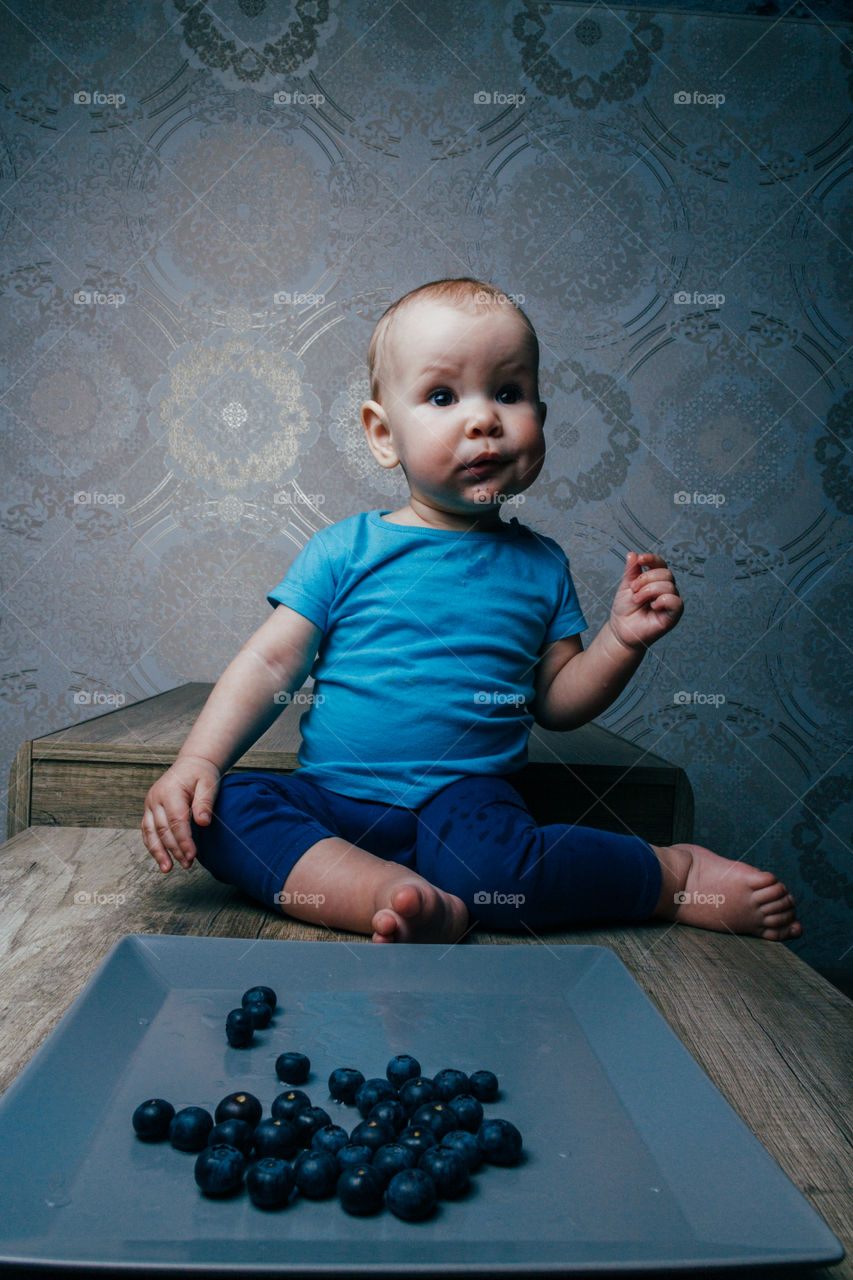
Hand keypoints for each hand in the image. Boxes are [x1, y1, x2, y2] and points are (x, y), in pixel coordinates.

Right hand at [142, 755, 220, 872]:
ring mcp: (150, 804)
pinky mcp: (149, 810)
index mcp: (170, 791)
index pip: (176, 821)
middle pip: (163, 829)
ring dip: (158, 852)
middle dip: (174, 849)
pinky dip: (153, 845)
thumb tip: (203, 822)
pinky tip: (161, 858)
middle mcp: (155, 798)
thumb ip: (205, 802)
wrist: (191, 764)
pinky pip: (147, 830)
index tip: (192, 855)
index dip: (183, 840)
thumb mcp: (208, 783)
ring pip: (150, 832)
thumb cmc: (202, 774)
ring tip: (168, 869)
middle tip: (187, 864)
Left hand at [609, 552, 682, 649]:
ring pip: (669, 586)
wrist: (621, 629)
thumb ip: (631, 570)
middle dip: (646, 579)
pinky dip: (663, 600)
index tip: (640, 560)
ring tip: (637, 599)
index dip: (652, 559)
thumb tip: (633, 554)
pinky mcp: (673, 615)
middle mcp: (666, 589)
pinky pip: (676, 602)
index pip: (661, 564)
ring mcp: (671, 602)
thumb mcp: (626, 585)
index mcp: (656, 580)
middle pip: (666, 573)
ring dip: (649, 591)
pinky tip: (653, 605)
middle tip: (633, 590)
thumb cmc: (625, 609)